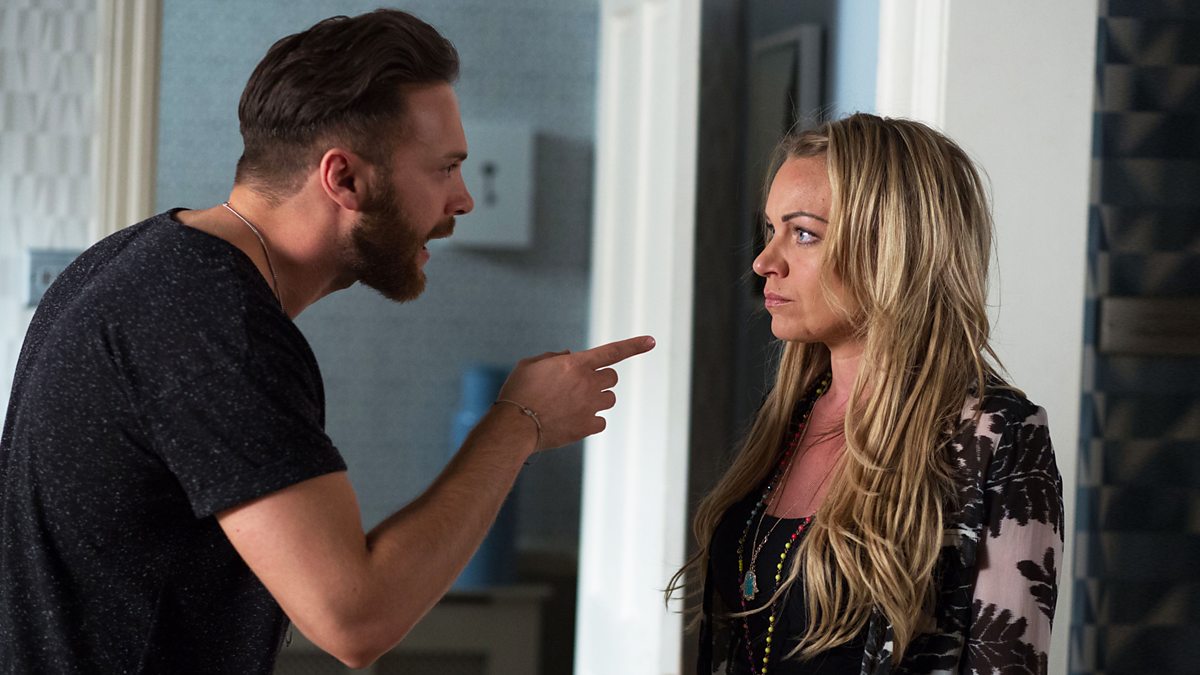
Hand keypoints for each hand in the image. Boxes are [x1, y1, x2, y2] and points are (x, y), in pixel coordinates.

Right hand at [496, 335, 655, 450]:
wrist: (514, 426)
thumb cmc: (518, 392)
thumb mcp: (530, 365)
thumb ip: (553, 357)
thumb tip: (568, 357)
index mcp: (576, 364)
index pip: (613, 351)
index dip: (634, 345)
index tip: (652, 341)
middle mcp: (588, 383)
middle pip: (612, 378)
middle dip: (601, 379)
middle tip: (581, 386)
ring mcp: (590, 406)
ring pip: (609, 399)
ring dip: (598, 399)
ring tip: (573, 404)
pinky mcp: (588, 427)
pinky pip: (601, 421)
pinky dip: (591, 420)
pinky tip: (572, 420)